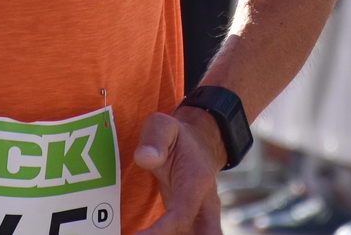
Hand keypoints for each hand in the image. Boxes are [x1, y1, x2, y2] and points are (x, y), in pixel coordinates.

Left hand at [131, 109, 222, 234]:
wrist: (200, 141)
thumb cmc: (175, 135)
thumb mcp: (163, 125)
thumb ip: (154, 139)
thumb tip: (145, 158)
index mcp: (197, 183)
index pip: (181, 216)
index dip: (160, 232)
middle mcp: (205, 205)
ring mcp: (203, 218)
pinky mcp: (194, 225)